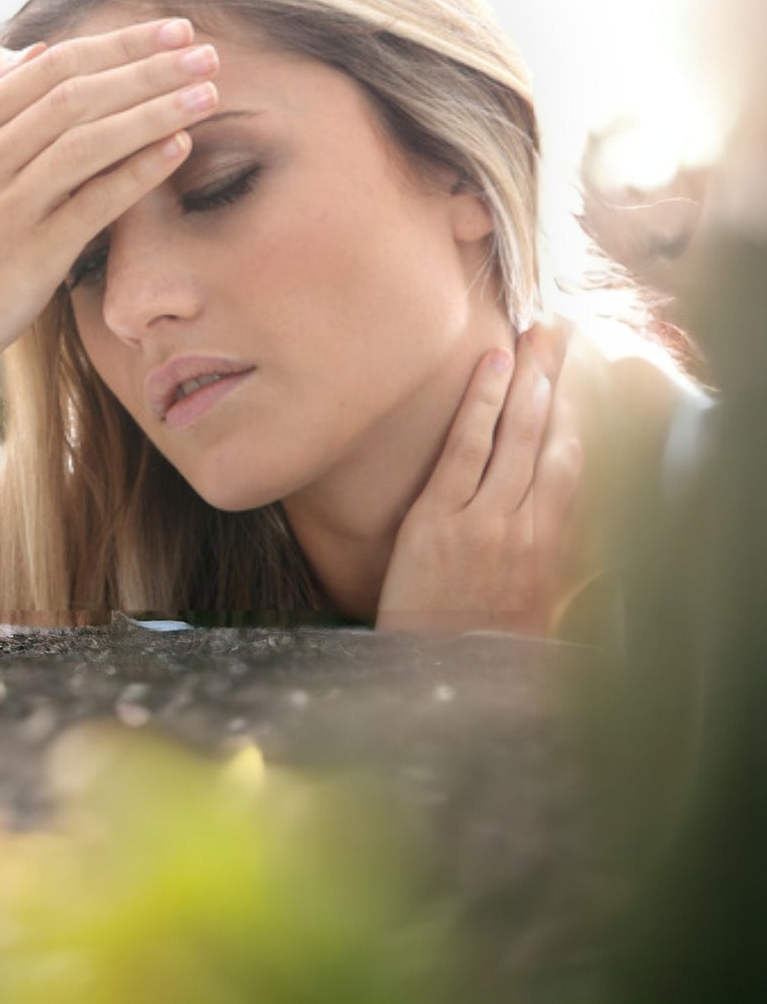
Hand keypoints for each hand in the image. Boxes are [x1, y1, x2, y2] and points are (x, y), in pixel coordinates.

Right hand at [0, 17, 220, 376]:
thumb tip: (38, 47)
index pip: (55, 64)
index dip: (120, 43)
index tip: (177, 30)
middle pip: (74, 96)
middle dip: (147, 70)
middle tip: (207, 55)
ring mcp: (4, 205)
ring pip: (83, 144)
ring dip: (152, 113)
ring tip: (207, 94)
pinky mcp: (28, 254)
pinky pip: (89, 204)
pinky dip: (136, 173)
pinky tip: (179, 148)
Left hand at [375, 323, 583, 634]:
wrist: (435, 684)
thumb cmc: (477, 649)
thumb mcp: (532, 614)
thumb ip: (554, 570)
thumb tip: (575, 537)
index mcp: (553, 551)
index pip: (576, 466)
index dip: (579, 415)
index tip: (581, 378)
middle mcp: (528, 530)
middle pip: (552, 438)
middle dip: (558, 381)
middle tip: (561, 332)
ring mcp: (485, 521)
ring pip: (518, 435)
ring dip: (529, 378)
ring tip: (535, 334)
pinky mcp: (440, 519)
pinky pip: (466, 448)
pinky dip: (481, 404)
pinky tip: (491, 365)